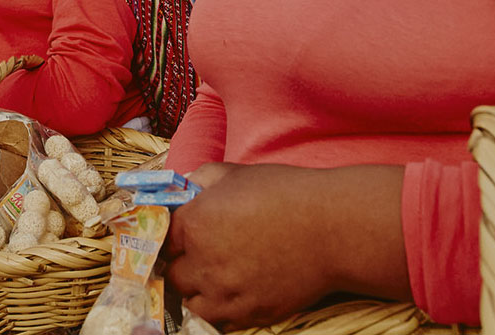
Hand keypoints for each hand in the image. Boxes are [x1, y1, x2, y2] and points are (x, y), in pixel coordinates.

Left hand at [165, 163, 405, 328]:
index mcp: (195, 224)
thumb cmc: (285, 193)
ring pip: (192, 302)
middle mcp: (204, 262)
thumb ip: (199, 181)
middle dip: (182, 263)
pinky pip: (219, 321)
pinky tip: (232, 293)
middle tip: (198, 255)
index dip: (170, 235)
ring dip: (197, 291)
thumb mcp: (234, 174)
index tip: (178, 235)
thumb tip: (183, 192)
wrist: (332, 229)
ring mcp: (227, 293)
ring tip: (214, 278)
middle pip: (173, 273)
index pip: (161, 238)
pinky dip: (220, 310)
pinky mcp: (251, 313)